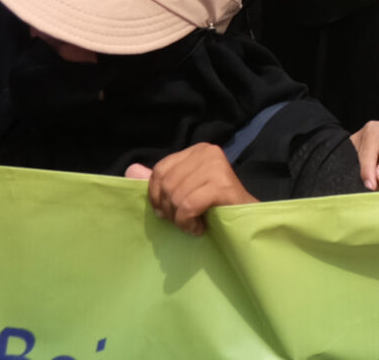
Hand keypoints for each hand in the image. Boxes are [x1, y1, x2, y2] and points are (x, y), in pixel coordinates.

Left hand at [127, 142, 255, 234]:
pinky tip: (200, 228)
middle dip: (170, 210)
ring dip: (181, 219)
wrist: (247, 220)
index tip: (167, 212)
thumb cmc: (214, 207)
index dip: (156, 196)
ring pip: (176, 196)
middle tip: (183, 221)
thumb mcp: (183, 191)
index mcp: (196, 150)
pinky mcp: (222, 183)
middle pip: (167, 184)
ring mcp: (216, 165)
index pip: (160, 170)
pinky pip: (188, 206)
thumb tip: (130, 169)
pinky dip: (188, 223)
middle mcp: (207, 151)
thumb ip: (159, 182)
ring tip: (193, 225)